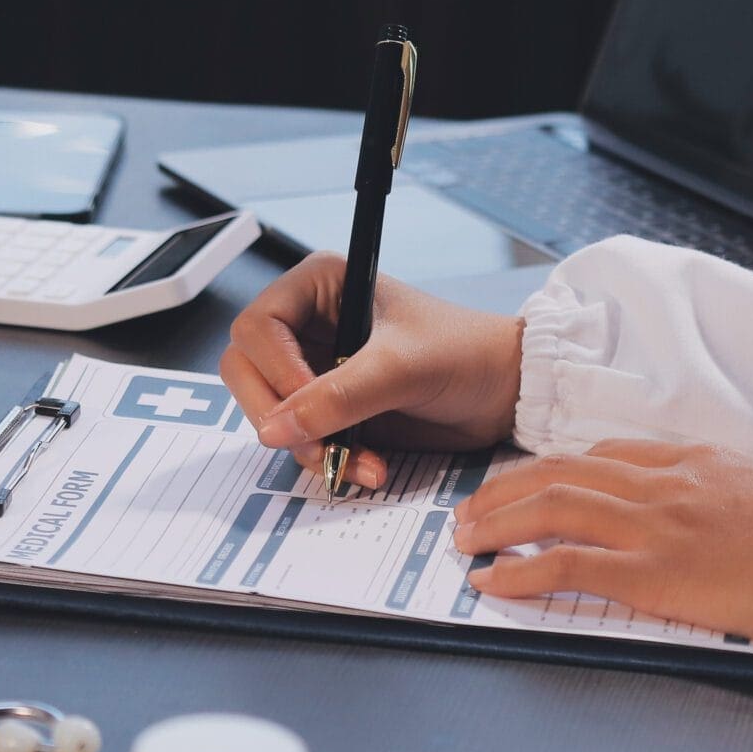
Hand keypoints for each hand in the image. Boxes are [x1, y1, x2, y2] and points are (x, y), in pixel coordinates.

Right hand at [221, 252, 525, 488]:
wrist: (506, 391)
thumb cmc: (466, 353)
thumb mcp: (402, 367)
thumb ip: (338, 395)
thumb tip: (276, 428)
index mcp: (319, 287)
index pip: (256, 326)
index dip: (273, 370)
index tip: (305, 405)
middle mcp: (307, 325)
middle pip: (245, 371)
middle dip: (278, 415)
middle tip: (315, 444)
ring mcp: (314, 369)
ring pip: (268, 412)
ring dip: (307, 446)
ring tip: (356, 461)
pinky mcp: (328, 408)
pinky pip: (298, 439)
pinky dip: (325, 458)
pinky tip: (366, 464)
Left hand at [451, 441, 752, 651]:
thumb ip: (723, 496)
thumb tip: (698, 516)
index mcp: (698, 461)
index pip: (605, 453)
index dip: (553, 469)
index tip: (525, 483)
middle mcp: (669, 482)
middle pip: (563, 471)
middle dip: (506, 490)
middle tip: (472, 510)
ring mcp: (659, 525)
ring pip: (553, 506)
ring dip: (497, 522)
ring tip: (465, 539)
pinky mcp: (657, 573)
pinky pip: (568, 564)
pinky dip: (521, 570)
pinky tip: (494, 580)